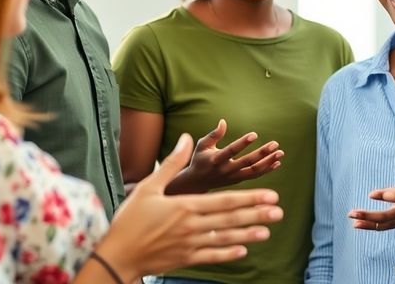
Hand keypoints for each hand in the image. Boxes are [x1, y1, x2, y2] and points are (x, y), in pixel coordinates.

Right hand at [93, 133, 283, 281]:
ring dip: (248, 234)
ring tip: (267, 231)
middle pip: (231, 219)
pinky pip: (211, 256)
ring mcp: (190, 244)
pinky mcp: (185, 259)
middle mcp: (192, 225)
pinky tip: (243, 251)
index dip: (250, 198)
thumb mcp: (148, 186)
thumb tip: (185, 137)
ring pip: (225, 238)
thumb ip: (171, 162)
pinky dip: (228, 253)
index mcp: (186, 206)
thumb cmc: (130, 219)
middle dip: (257, 214)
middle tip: (279, 211)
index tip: (270, 195)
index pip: (226, 201)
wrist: (115, 254)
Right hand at [168, 119, 283, 193]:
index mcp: (215, 160)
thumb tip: (223, 121)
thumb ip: (213, 135)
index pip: (231, 151)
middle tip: (275, 144)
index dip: (243, 143)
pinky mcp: (238, 181)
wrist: (196, 183)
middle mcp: (225, 170)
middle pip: (247, 162)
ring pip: (254, 171)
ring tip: (280, 152)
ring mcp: (233, 178)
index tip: (255, 134)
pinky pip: (255, 176)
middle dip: (262, 153)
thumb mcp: (202, 146)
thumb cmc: (199, 159)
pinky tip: (277, 162)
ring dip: (268, 162)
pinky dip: (267, 170)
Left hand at [349, 142, 394, 230]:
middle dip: (368, 215)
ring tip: (352, 220)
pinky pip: (384, 227)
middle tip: (352, 213)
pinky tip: (358, 225)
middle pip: (386, 216)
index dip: (385, 194)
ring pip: (383, 225)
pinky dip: (371, 226)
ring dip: (367, 222)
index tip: (371, 194)